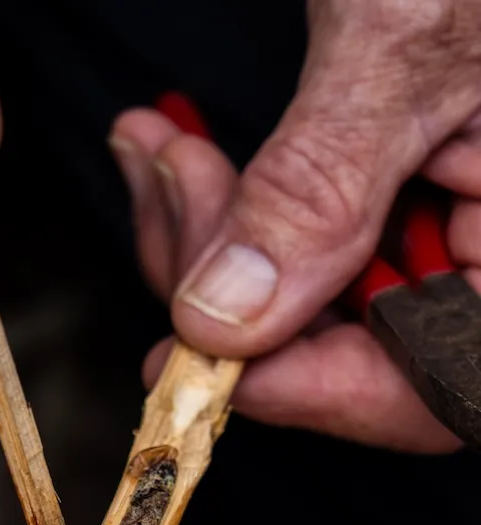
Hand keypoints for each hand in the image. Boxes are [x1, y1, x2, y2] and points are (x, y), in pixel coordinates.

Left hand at [110, 0, 480, 453]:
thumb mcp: (405, 39)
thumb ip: (323, 187)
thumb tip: (228, 319)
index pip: (439, 390)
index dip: (318, 392)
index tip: (198, 358)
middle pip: (362, 349)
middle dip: (237, 290)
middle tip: (170, 197)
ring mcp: (452, 226)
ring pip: (319, 298)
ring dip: (218, 237)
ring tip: (163, 152)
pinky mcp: (403, 192)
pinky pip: (311, 240)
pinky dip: (239, 204)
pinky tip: (185, 150)